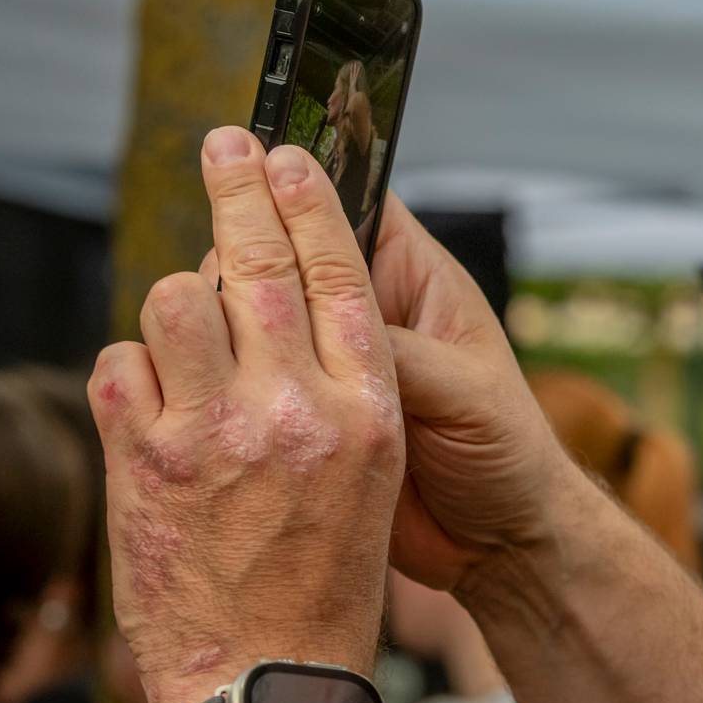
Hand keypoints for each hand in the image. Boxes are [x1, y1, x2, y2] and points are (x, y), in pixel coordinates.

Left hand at [90, 127, 403, 702]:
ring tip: (191, 326)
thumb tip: (283, 306)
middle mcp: (299, 410)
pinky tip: (154, 400)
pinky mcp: (148, 465)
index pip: (340, 276)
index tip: (289, 157)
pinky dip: (132, 371)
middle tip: (225, 143)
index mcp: (369, 409)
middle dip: (239, 189)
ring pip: (179, 303)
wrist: (276, 668)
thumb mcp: (373, 471)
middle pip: (260, 265)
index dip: (312, 204)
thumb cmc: (330, 574)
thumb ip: (339, 385)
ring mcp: (217, 434)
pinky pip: (121, 367)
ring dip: (179, 301)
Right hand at [233, 184, 575, 592]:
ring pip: (258, 312)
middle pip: (288, 249)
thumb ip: (400, 357)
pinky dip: (225, 373)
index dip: (309, 181)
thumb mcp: (464, 395)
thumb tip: (330, 326)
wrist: (497, 542)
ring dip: (229, 311)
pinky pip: (253, 376)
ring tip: (200, 314)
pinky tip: (194, 374)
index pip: (355, 205)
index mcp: (415, 283)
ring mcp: (328, 362)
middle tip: (216, 248)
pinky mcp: (304, 412)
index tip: (260, 160)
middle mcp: (367, 312)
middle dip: (251, 243)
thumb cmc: (507, 453)